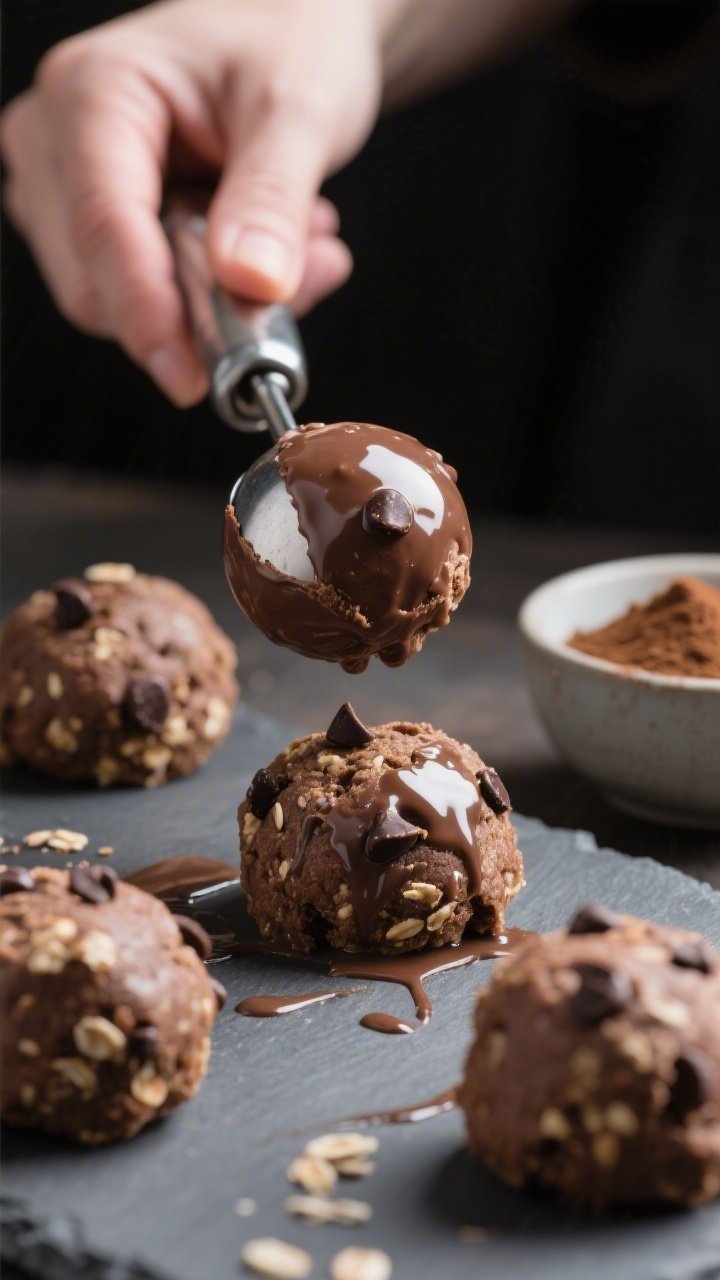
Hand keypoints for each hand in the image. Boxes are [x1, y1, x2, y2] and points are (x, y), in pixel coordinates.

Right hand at [1, 0, 382, 403]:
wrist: (288, 32)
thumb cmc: (286, 44)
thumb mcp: (300, 109)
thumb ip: (274, 199)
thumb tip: (248, 283)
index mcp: (93, 92)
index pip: (103, 227)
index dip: (147, 311)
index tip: (193, 375)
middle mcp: (55, 139)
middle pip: (97, 280)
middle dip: (201, 308)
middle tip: (302, 279)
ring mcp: (62, 185)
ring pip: (118, 301)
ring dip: (216, 303)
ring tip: (296, 245)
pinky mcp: (90, 222)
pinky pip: (140, 297)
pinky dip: (209, 298)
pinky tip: (260, 252)